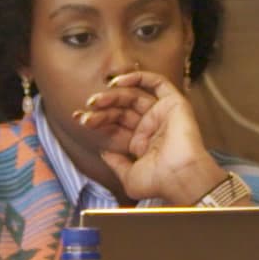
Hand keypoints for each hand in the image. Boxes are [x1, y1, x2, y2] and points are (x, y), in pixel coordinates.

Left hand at [70, 71, 223, 206]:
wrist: (180, 177)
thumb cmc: (158, 182)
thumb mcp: (128, 177)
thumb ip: (115, 163)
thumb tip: (104, 152)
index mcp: (141, 143)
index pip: (115, 125)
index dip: (97, 120)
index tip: (79, 119)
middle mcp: (150, 126)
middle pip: (121, 110)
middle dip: (102, 110)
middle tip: (86, 112)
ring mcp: (162, 114)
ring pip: (134, 96)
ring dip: (113, 95)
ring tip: (96, 101)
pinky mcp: (174, 103)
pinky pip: (157, 83)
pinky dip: (138, 77)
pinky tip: (117, 82)